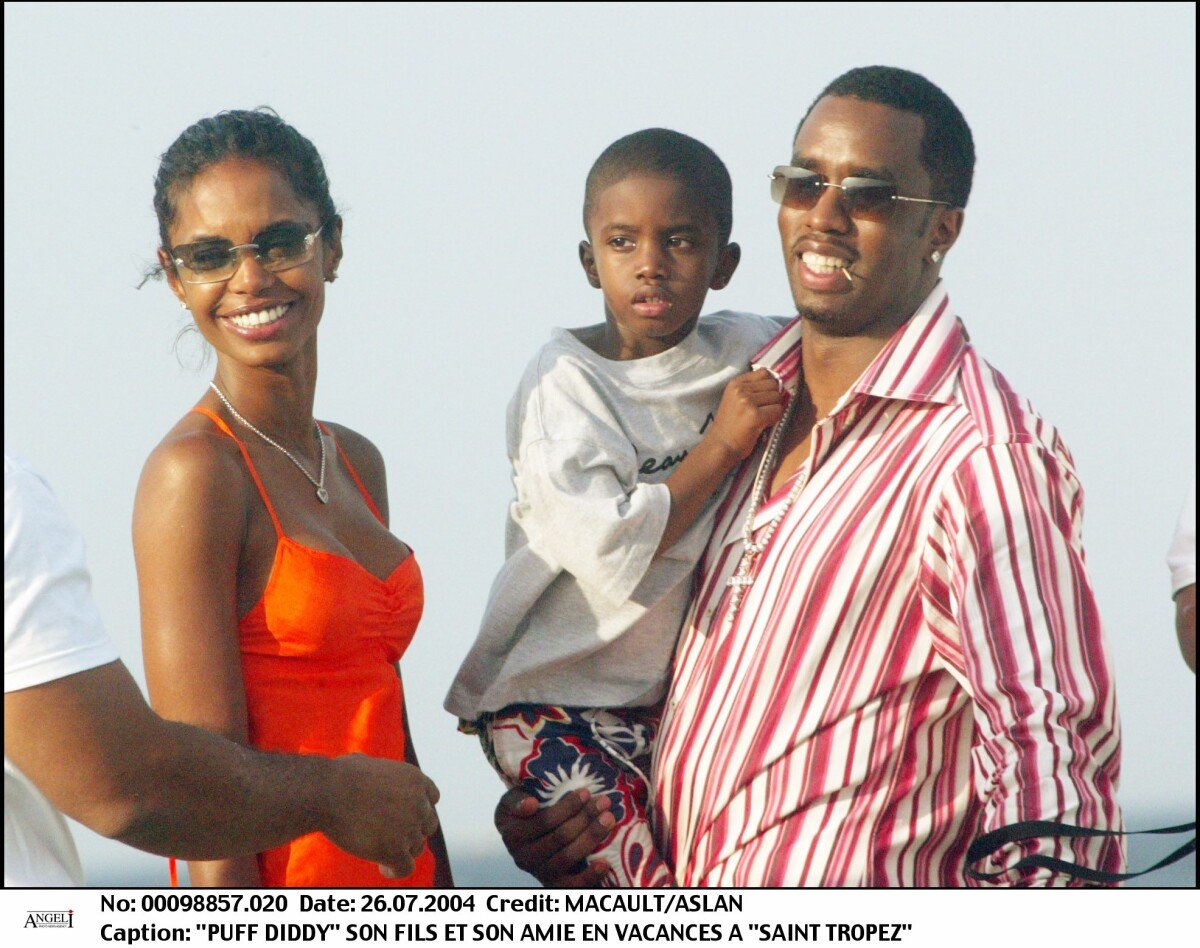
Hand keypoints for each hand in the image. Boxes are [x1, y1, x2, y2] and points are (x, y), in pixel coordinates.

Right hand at [322, 755, 439, 878]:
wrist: (327, 792)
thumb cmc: (338, 776)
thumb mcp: (366, 762)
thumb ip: (377, 771)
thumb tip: (366, 769)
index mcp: (415, 779)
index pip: (431, 798)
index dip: (419, 809)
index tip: (404, 816)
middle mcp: (419, 803)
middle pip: (427, 825)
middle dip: (412, 830)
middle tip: (391, 836)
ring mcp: (410, 828)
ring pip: (416, 848)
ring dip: (401, 850)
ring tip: (380, 851)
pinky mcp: (396, 850)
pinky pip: (405, 868)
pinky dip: (395, 870)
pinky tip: (382, 867)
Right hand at [494, 787, 614, 886]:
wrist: (521, 836)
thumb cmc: (522, 812)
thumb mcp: (512, 801)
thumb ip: (517, 800)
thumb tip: (531, 804)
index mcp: (512, 834)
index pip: (545, 821)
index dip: (567, 807)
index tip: (585, 792)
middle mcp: (523, 857)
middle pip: (560, 838)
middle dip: (585, 818)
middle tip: (604, 803)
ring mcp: (539, 872)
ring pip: (567, 858)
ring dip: (591, 838)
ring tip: (608, 820)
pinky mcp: (553, 884)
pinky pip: (572, 885)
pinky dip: (589, 876)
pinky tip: (605, 863)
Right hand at [706, 368, 786, 461]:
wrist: (721, 446)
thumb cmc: (730, 425)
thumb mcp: (735, 399)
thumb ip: (752, 389)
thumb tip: (777, 382)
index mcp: (735, 383)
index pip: (764, 372)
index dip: (769, 385)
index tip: (763, 397)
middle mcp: (740, 389)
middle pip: (773, 384)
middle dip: (773, 398)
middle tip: (762, 411)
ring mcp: (747, 401)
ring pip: (777, 398)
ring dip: (774, 409)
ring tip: (761, 419)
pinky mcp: (755, 415)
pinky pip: (778, 411)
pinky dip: (774, 419)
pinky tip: (763, 425)